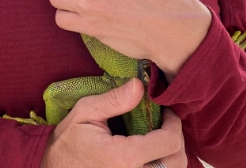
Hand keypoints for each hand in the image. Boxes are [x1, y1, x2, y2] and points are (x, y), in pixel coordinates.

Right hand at [40, 78, 186, 167]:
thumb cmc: (68, 140)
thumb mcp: (86, 112)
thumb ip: (114, 100)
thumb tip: (140, 86)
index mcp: (123, 158)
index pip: (168, 143)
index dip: (174, 124)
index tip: (166, 112)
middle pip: (177, 162)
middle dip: (177, 140)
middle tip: (166, 124)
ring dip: (172, 155)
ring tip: (161, 138)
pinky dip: (162, 166)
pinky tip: (153, 155)